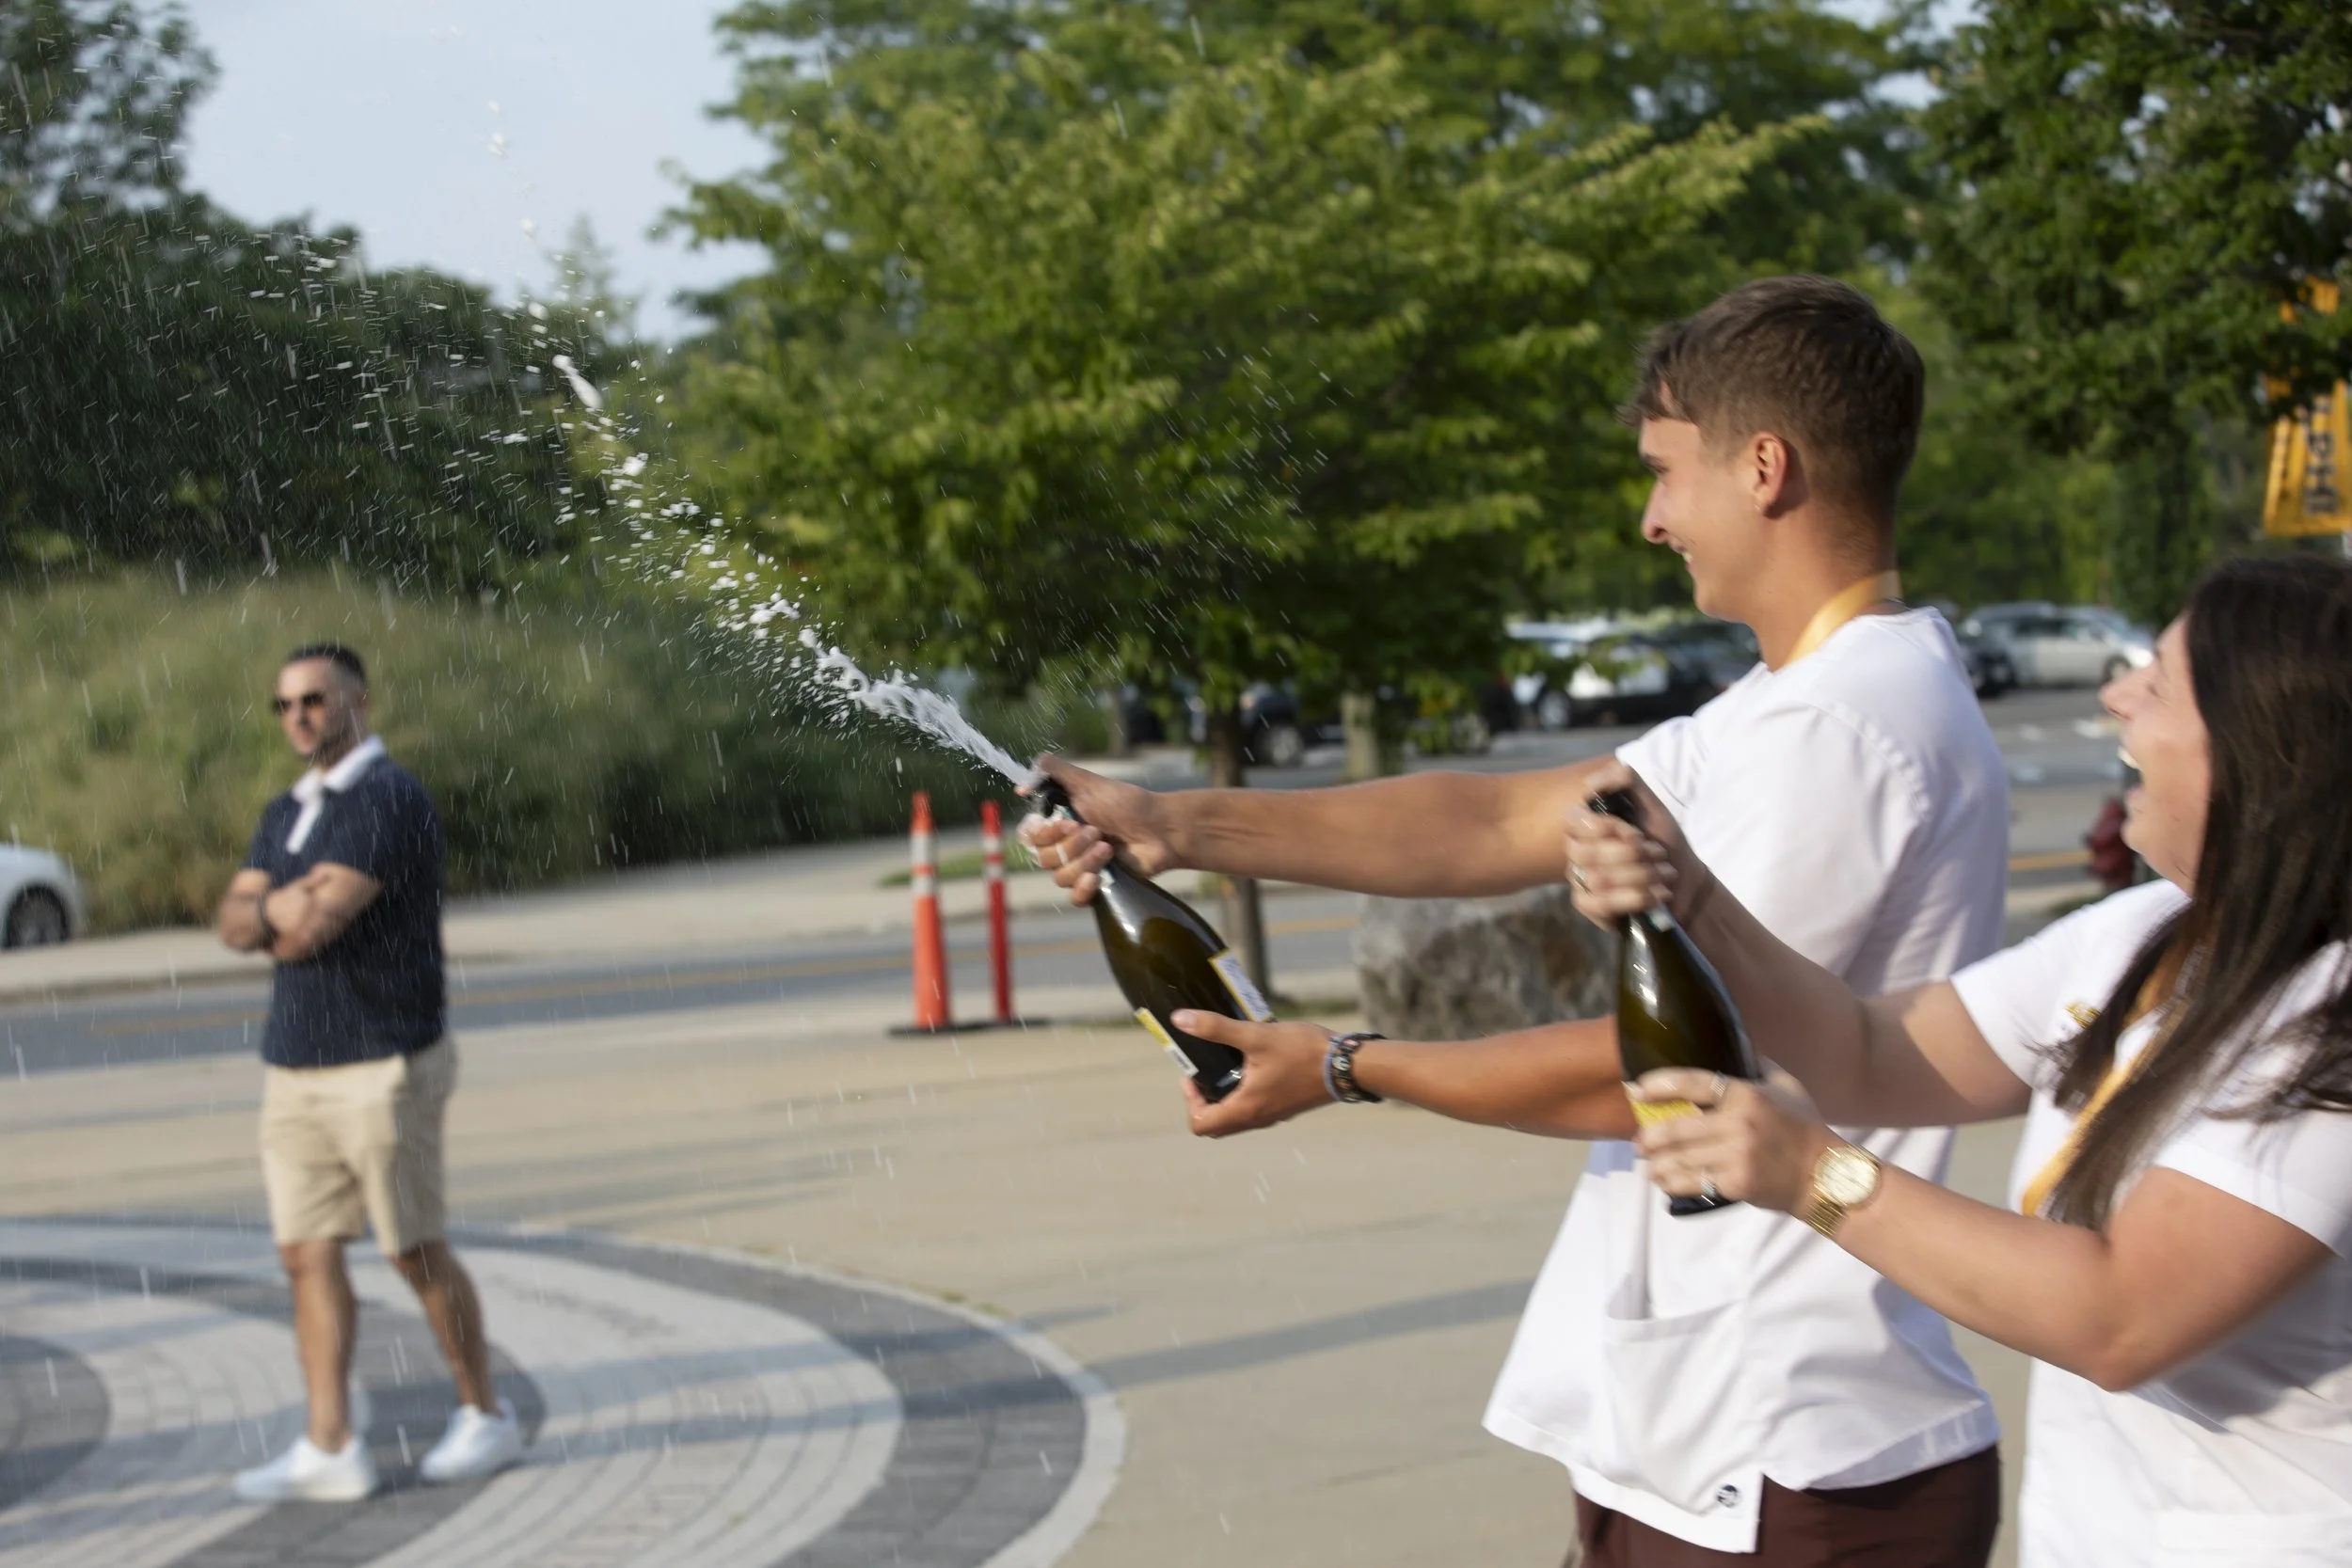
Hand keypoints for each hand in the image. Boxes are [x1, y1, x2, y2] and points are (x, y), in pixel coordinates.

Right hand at [1018, 754, 1180, 905]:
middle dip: (1071, 845)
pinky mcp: (1096, 887)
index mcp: (1058, 823)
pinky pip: (1075, 899)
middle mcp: (1064, 846)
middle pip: (1044, 859)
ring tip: (1108, 848)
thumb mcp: (1087, 781)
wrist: (1159, 829)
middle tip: (1097, 831)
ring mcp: (1080, 868)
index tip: (1067, 823)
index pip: (1029, 837)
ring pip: (1060, 878)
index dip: (1044, 834)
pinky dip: (1084, 889)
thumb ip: (1052, 772)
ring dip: (1084, 862)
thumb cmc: (1126, 803)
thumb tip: (1020, 784)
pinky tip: (1099, 878)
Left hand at [1168, 1011, 1338, 1136]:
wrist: (1348, 1065)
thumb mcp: (1256, 1036)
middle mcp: (1257, 1119)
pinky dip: (1242, 1093)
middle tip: (1206, 1070)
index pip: (1200, 1124)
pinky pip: (1253, 1109)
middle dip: (1203, 1099)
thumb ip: (1216, 1028)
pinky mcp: (1284, 1107)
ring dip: (1223, 1096)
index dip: (1189, 1100)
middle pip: (1215, 1124)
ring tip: (1226, 1063)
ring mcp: (1272, 1115)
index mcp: (1246, 1108)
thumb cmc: (1303, 1052)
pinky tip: (1251, 1063)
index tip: (1194, 1073)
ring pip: (1235, 1118)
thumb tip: (1180, 1020)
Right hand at [1563, 762, 1712, 926]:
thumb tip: (1590, 783)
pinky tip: (1657, 895)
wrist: (1684, 880)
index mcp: (1586, 824)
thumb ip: (1626, 780)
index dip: (1604, 827)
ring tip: (1664, 874)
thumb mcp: (1651, 804)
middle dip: (1631, 855)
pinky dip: (1637, 898)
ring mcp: (1580, 881)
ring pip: (1598, 880)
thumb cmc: (1662, 840)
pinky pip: (1602, 905)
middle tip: (1658, 854)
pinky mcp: (1589, 906)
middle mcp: (1577, 851)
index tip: (1637, 833)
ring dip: (1642, 876)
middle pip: (1584, 853)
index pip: (1572, 820)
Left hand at [1628, 1066, 1834, 1213]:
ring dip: (1656, 1163)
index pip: (1694, 1083)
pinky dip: (1672, 1182)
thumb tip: (1735, 1045)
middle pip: (1677, 1128)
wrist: (1825, 1177)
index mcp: (1747, 1095)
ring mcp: (1736, 1155)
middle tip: (1639, 1141)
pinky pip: (1693, 1182)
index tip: (1637, 1089)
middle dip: (1650, 1136)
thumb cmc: (1803, 1128)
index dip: (1661, 1084)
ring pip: (1680, 1158)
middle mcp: (1739, 1123)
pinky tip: (1662, 1181)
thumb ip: (1758, 1066)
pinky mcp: (1736, 1184)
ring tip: (1647, 1164)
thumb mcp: (1787, 1088)